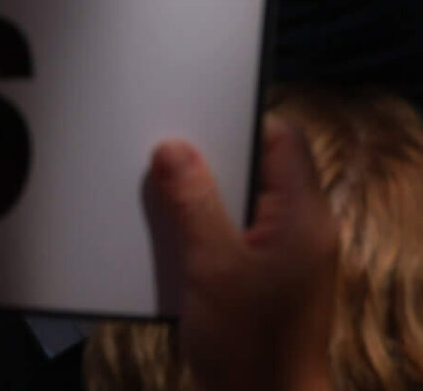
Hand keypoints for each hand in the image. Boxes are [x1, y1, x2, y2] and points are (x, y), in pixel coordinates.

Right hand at [144, 117, 337, 390]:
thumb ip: (193, 202)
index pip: (283, 140)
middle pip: (260, 169)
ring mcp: (287, 258)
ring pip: (243, 203)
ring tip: (156, 193)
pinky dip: (203, 228)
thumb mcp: (211, 266)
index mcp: (304, 219)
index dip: (237, 121)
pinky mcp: (267, 280)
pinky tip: (169, 235)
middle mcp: (303, 232)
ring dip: (201, 198)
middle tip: (159, 153)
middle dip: (209, 161)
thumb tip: (172, 147)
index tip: (188, 118)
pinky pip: (235, 233)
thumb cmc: (247, 341)